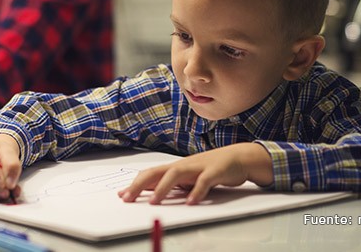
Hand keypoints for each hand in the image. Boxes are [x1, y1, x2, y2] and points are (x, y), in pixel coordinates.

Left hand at [118, 143, 272, 204]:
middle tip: (127, 198)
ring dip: (163, 188)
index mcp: (175, 167)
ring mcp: (198, 166)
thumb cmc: (211, 169)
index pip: (150, 174)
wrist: (239, 157)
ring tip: (153, 202)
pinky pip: (204, 182)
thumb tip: (151, 193)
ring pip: (176, 174)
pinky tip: (190, 202)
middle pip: (157, 172)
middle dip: (140, 185)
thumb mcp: (189, 178)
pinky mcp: (215, 171)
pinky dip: (197, 191)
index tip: (121, 195)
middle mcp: (183, 165)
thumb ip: (172, 185)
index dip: (135, 184)